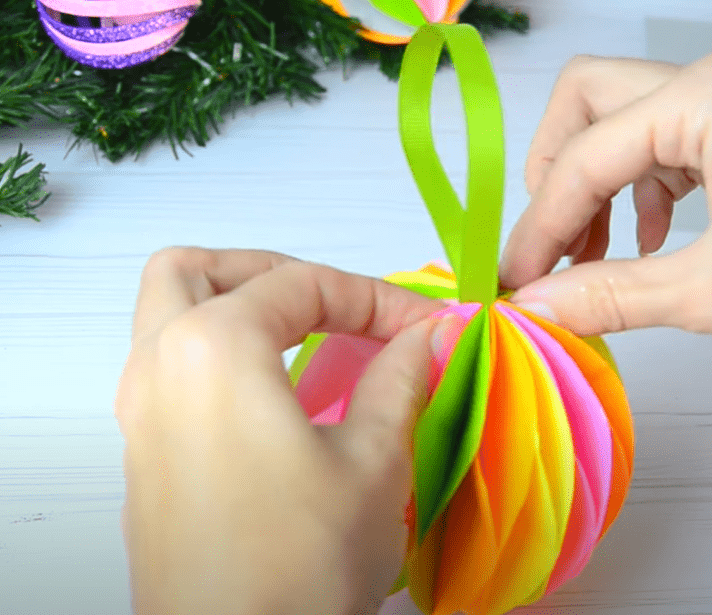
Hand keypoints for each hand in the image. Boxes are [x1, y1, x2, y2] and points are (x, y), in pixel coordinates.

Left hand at [115, 248, 446, 614]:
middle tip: (333, 303)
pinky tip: (271, 397)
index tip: (425, 325)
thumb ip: (402, 376)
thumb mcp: (375, 459)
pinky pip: (168, 369)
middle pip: (198, 271)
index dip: (376, 297)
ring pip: (168, 315)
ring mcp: (138, 414)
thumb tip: (429, 334)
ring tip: (301, 335)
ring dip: (234, 305)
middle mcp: (158, 367)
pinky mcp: (143, 455)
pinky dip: (217, 354)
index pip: (301, 285)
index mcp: (213, 348)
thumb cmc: (305, 561)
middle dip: (273, 272)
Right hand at [500, 52, 711, 357]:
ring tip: (584, 258)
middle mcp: (708, 88)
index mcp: (704, 101)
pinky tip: (642, 246)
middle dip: (552, 174)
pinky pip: (653, 155)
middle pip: (586, 105)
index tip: (514, 280)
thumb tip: (532, 305)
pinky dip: (629, 198)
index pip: (582, 157)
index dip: (538, 222)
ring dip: (587, 190)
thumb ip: (610, 294)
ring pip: (617, 128)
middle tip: (546, 242)